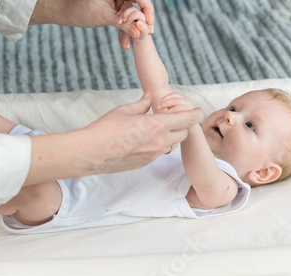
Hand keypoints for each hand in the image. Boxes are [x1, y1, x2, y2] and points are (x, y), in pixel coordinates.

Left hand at [30, 0, 153, 49]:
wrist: (66, 13)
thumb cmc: (80, 10)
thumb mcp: (104, 17)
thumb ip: (123, 25)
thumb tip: (139, 33)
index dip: (147, 9)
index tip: (149, 24)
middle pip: (137, 7)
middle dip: (139, 23)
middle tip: (145, 37)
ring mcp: (118, 1)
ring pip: (131, 16)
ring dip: (130, 31)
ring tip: (127, 45)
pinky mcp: (115, 10)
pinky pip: (124, 21)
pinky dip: (124, 32)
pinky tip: (124, 44)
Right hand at [82, 92, 203, 172]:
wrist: (92, 152)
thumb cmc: (106, 128)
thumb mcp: (125, 110)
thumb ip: (142, 104)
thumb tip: (149, 97)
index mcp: (157, 124)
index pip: (188, 119)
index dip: (196, 113)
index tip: (198, 110)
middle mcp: (160, 141)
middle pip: (183, 133)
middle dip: (181, 125)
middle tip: (171, 117)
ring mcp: (154, 154)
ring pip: (172, 144)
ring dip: (170, 136)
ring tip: (155, 129)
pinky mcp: (146, 163)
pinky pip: (159, 153)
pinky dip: (158, 145)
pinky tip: (143, 139)